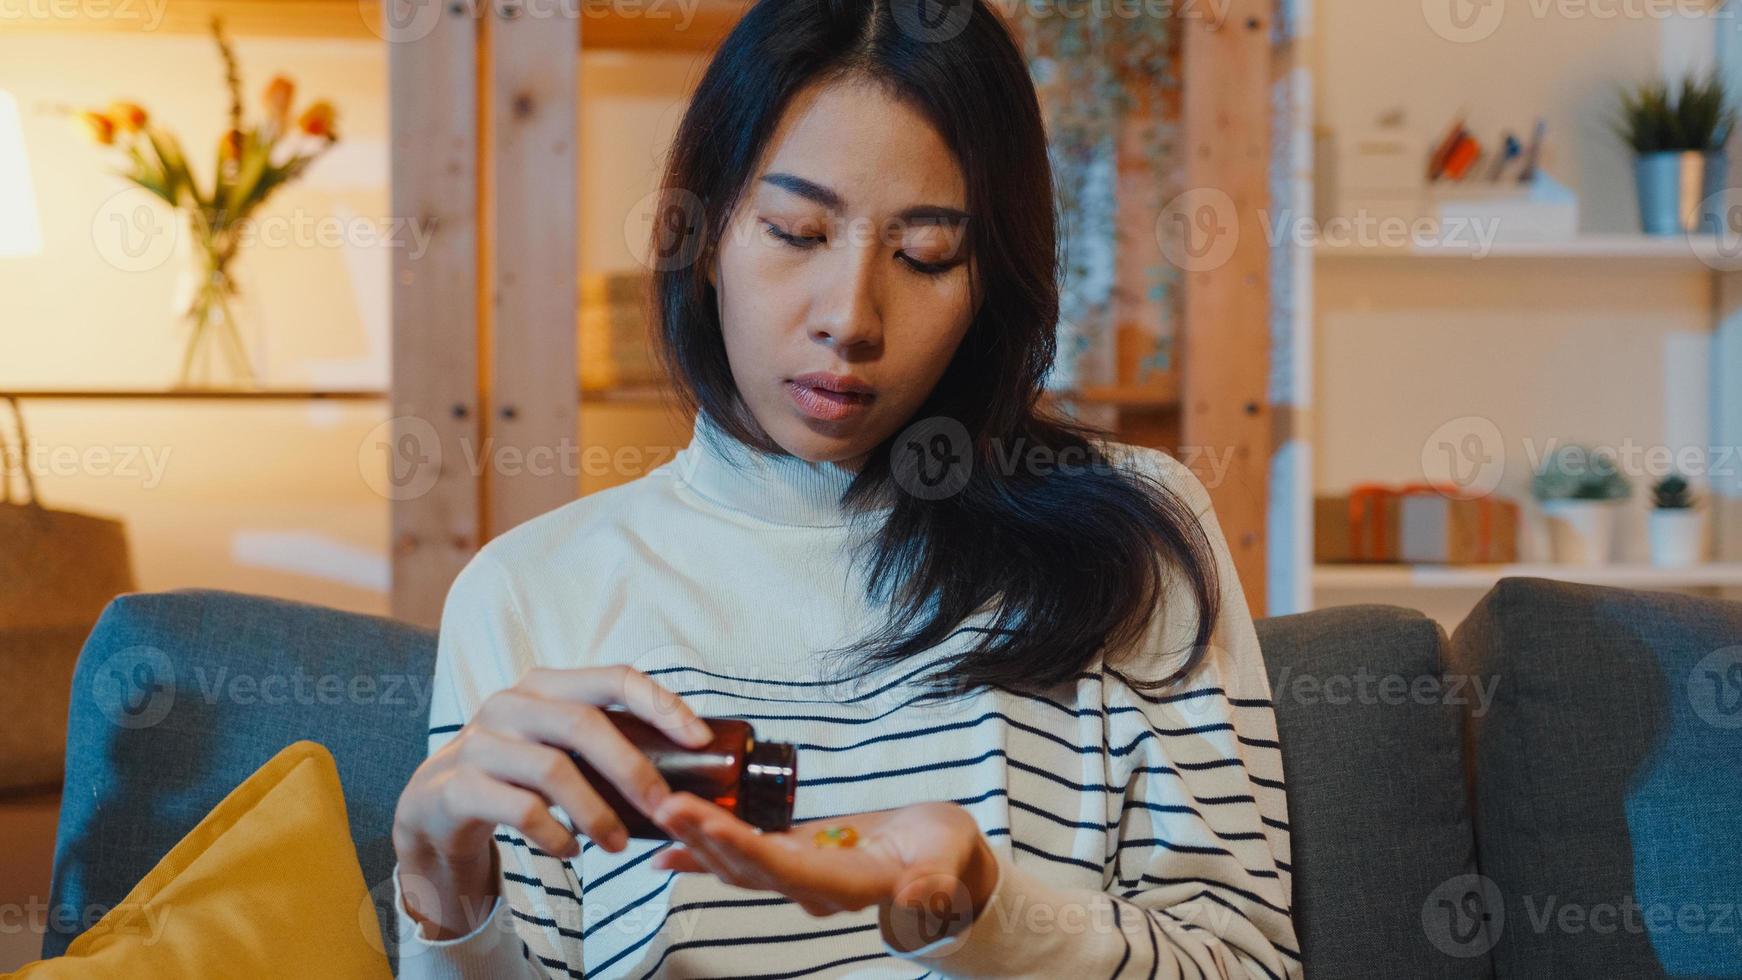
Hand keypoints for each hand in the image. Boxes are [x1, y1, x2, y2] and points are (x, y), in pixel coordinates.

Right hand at [392, 665, 711, 938]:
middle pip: (585, 725)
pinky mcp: (459, 785)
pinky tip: (570, 851)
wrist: (436, 805)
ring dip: (596, 813)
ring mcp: (481, 742)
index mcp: (547, 685)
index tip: (699, 740)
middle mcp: (512, 703)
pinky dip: (555, 834)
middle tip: (663, 809)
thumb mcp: (557, 745)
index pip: (614, 677)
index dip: (661, 704)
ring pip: (554, 770)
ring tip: (618, 845)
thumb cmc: (516, 774)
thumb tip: (685, 767)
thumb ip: (604, 744)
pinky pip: (520, 810)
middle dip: (633, 770)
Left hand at [649, 795, 998, 950]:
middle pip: (749, 869)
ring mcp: (799, 876)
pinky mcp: (793, 858)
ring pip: (737, 864)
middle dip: (705, 839)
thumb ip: (934, 882)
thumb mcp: (949, 859)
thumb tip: (920, 899)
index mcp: (849, 885)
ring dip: (697, 839)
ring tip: (660, 811)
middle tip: (666, 806)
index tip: (709, 825)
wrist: (942, 858)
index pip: (788, 871)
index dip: (745, 850)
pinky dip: (704, 846)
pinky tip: (669, 839)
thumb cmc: (947, 852)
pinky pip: (741, 856)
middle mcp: (814, 888)